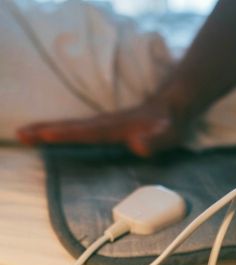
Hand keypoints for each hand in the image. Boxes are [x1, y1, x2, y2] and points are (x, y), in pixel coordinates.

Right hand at [17, 97, 187, 156]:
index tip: (43, 134)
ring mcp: (105, 124)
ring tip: (26, 134)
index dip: (65, 133)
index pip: (86, 131)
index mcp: (116, 127)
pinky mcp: (107, 126)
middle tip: (21, 134)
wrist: (174, 106)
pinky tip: (52, 135)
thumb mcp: (169, 133)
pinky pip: (79, 129)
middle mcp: (107, 123)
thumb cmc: (171, 122)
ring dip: (48, 129)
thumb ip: (156, 140)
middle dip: (45, 130)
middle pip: (71, 127)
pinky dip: (61, 130)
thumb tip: (138, 145)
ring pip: (73, 126)